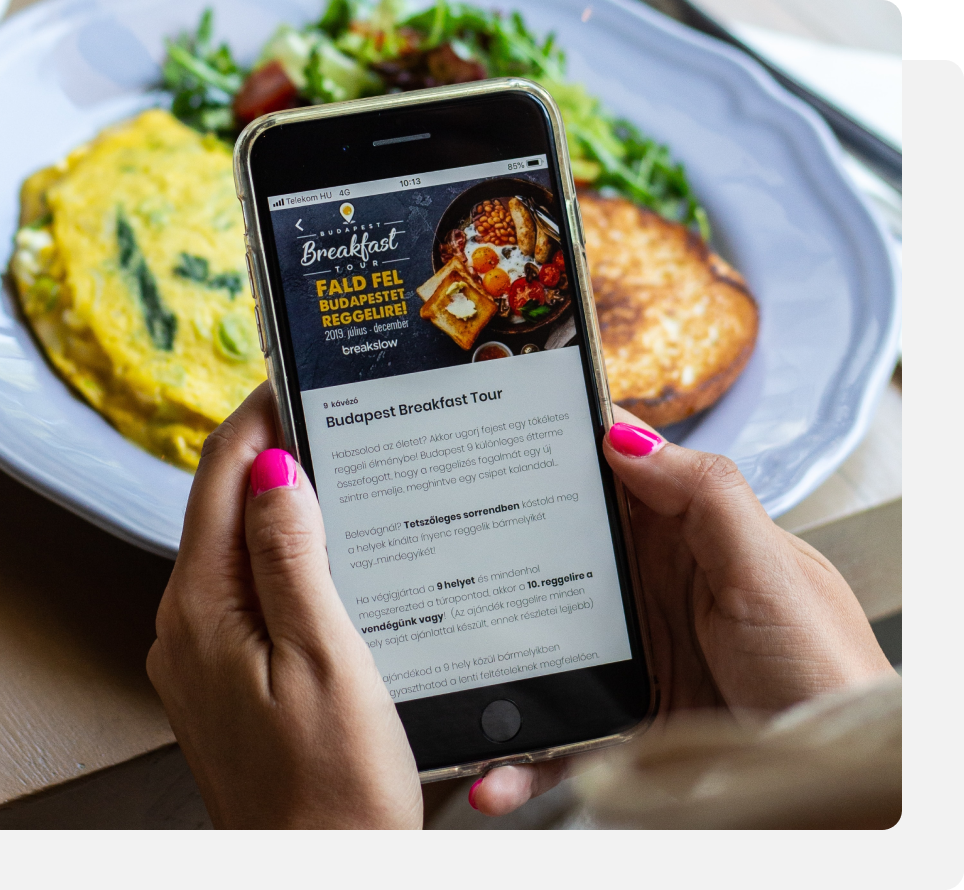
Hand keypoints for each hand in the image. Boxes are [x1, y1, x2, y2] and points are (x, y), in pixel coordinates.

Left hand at [146, 384, 421, 828]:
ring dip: (283, 507)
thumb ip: (289, 557)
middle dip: (274, 456)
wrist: (317, 871)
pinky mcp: (225, 676)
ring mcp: (200, 653)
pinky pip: (249, 592)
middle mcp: (185, 626)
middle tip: (333, 418)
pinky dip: (285, 558)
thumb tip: (273, 470)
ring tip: (342, 474)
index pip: (217, 478)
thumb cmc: (331, 788)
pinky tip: (331, 557)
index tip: (291, 378)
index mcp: (201, 609)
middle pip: (223, 508)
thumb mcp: (324, 658)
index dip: (256, 419)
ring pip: (238, 549)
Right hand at [470, 407, 893, 816]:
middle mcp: (652, 589)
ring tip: (448, 667)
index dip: (558, 446)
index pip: (614, 473)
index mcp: (688, 537)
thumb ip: (705, 496)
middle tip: (436, 542)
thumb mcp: (769, 571)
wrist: (833, 786)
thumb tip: (624, 437)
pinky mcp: (623, 721)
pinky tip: (492, 773)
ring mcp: (632, 655)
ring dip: (495, 662)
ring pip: (543, 644)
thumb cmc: (825, 671)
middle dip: (497, 547)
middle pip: (558, 553)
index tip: (493, 423)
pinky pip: (557, 734)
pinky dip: (519, 756)